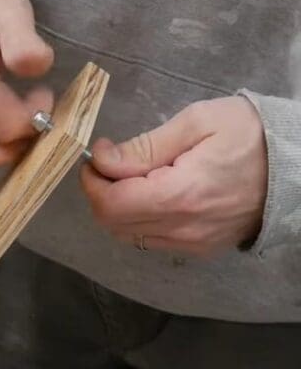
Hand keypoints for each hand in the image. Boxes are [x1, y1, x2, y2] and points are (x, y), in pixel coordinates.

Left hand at [81, 96, 267, 254]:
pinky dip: (138, 219)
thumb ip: (143, 147)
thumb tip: (102, 160)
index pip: (110, 204)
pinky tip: (151, 192)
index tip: (98, 155)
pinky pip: (152, 240)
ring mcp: (194, 243)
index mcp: (181, 195)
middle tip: (112, 162)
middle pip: (113, 223)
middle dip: (100, 192)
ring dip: (117, 206)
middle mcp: (184, 228)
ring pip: (128, 235)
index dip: (92, 180)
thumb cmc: (248, 134)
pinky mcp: (201, 248)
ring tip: (132, 175)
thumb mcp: (195, 124)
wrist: (297, 164)